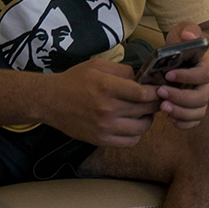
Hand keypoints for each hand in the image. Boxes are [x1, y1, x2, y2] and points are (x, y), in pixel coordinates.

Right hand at [44, 54, 159, 146]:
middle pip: (145, 110)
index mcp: (107, 87)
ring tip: (143, 112)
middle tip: (155, 99)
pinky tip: (132, 125)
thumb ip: (123, 70)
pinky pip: (130, 141)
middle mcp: (107, 109)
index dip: (156, 92)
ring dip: (147, 119)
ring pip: (141, 127)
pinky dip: (136, 134)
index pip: (143, 93)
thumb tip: (143, 79)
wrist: (49, 100)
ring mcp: (104, 127)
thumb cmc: (74, 80)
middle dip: (155, 104)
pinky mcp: (100, 140)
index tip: (158, 89)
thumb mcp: (97, 66)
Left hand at [151, 23, 208, 127]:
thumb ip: (188, 30)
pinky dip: (182, 123)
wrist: (185, 53)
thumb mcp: (185, 31)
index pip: (204, 74)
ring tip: (163, 106)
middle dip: (180, 98)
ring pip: (199, 112)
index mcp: (208, 65)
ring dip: (180, 112)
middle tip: (160, 92)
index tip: (168, 74)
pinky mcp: (194, 107)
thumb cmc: (184, 43)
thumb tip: (188, 36)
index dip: (187, 77)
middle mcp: (208, 83)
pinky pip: (194, 121)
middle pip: (202, 97)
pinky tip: (169, 117)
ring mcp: (202, 96)